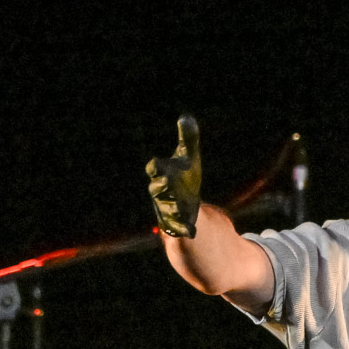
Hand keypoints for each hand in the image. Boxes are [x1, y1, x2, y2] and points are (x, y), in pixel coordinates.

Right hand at [145, 115, 202, 238]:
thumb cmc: (184, 178)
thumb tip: (186, 117)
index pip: (156, 169)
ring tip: (178, 207)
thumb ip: (188, 139)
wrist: (185, 205)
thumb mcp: (188, 158)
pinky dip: (184, 229)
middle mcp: (162, 193)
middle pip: (158, 189)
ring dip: (171, 208)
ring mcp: (170, 208)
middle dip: (162, 186)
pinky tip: (192, 231)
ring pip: (167, 209)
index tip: (157, 164)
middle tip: (167, 181)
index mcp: (163, 175)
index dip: (157, 167)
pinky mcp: (179, 223)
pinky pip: (180, 227)